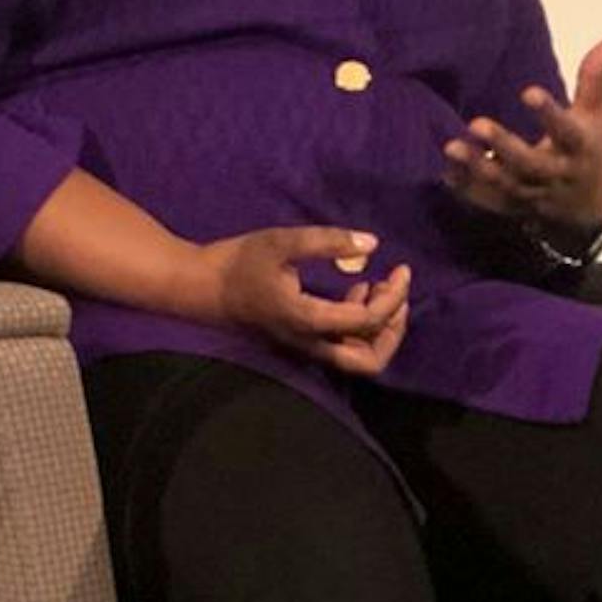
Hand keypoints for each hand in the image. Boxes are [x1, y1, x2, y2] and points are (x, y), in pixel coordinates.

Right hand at [201, 226, 411, 375]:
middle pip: (369, 360)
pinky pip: (342, 346)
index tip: (402, 269)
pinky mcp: (299, 340)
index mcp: (309, 320)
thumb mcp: (280, 243)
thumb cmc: (238, 263)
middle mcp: (311, 343)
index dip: (394, 296)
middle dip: (393, 330)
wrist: (200, 287)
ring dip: (377, 330)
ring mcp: (305, 346)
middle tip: (398, 295)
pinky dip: (358, 326)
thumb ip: (326, 242)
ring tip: (377, 291)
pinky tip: (351, 291)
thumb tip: (372, 243)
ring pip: (357, 358)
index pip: (368, 319)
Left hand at [444, 37, 601, 236]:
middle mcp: (555, 174)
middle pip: (530, 163)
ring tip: (450, 147)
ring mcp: (531, 194)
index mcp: (578, 149)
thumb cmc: (586, 150)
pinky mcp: (509, 206)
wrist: (584, 208)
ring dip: (477, 167)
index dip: (550, 114)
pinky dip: (465, 188)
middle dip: (504, 146)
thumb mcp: (594, 116)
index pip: (566, 131)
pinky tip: (444, 170)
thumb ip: (594, 80)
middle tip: (476, 123)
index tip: (529, 91)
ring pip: (503, 183)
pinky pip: (484, 200)